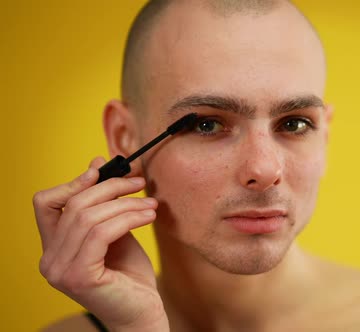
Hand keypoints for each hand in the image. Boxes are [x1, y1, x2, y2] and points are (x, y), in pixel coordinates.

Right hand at [33, 157, 168, 331]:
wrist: (142, 312)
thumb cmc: (129, 275)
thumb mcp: (114, 232)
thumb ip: (103, 205)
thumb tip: (96, 164)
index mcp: (53, 248)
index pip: (46, 203)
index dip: (72, 182)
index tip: (102, 169)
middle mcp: (50, 260)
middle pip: (73, 205)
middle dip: (110, 187)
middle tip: (139, 183)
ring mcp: (61, 270)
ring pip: (89, 217)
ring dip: (125, 204)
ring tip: (150, 204)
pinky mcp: (80, 276)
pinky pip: (102, 233)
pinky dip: (128, 218)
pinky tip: (148, 216)